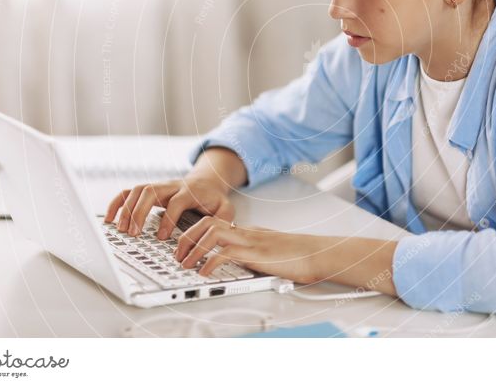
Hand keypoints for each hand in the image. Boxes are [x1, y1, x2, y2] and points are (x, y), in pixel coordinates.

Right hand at [104, 175, 234, 238]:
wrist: (208, 181)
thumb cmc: (214, 199)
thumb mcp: (226, 209)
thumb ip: (224, 220)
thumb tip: (213, 236)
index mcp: (190, 192)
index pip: (176, 202)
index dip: (168, 219)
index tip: (161, 237)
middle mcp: (171, 186)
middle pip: (150, 191)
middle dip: (139, 212)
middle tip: (134, 234)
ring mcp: (159, 186)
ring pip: (138, 190)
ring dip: (127, 209)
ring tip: (121, 230)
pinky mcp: (149, 190)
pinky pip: (129, 192)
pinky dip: (117, 203)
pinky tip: (109, 218)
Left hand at [175, 215, 325, 284]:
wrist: (317, 254)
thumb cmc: (298, 255)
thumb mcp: (269, 251)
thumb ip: (252, 252)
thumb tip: (237, 261)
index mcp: (248, 231)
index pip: (214, 222)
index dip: (193, 231)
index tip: (182, 245)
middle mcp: (246, 233)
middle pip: (207, 222)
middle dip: (186, 237)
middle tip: (177, 254)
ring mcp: (251, 242)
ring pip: (212, 233)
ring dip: (193, 248)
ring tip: (185, 264)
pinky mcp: (256, 254)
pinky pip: (226, 254)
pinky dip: (210, 263)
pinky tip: (204, 273)